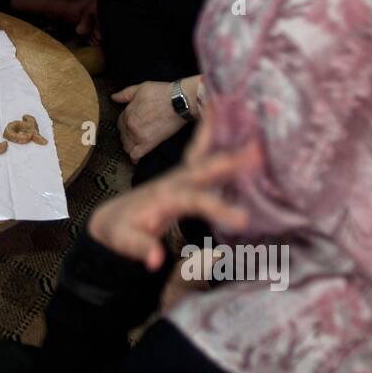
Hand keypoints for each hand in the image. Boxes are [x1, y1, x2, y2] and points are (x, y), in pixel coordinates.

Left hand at [87, 111, 254, 270]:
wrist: (112, 218)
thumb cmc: (120, 231)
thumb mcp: (126, 242)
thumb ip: (141, 248)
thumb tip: (155, 260)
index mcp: (164, 197)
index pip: (195, 200)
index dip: (218, 208)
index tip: (243, 219)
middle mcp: (174, 181)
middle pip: (205, 169)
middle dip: (231, 161)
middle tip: (259, 150)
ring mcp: (179, 176)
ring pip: (204, 154)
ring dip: (224, 139)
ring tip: (247, 119)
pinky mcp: (183, 176)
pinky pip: (200, 152)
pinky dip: (210, 133)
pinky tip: (219, 112)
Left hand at [111, 77, 199, 162]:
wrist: (178, 101)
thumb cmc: (162, 93)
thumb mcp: (140, 88)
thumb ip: (125, 94)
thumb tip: (113, 97)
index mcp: (127, 113)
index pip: (120, 123)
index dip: (125, 125)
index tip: (130, 126)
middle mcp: (130, 126)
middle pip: (123, 135)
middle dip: (127, 136)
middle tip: (135, 136)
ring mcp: (138, 136)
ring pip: (128, 146)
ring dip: (130, 146)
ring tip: (136, 146)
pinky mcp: (149, 144)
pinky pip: (136, 155)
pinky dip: (135, 158)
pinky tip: (136, 159)